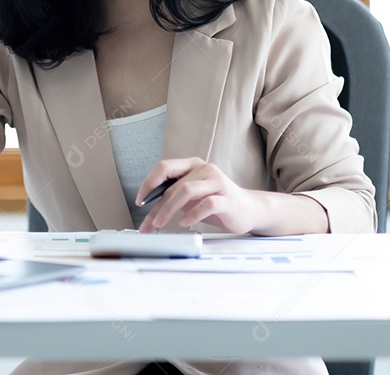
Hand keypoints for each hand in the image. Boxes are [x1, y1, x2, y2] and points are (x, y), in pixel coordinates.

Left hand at [135, 158, 263, 234]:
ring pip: (186, 191)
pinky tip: (185, 223)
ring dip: (168, 210)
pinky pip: (206, 204)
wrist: (249, 209)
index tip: (140, 201)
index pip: (164, 167)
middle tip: (147, 225)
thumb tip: (148, 210)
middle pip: (173, 186)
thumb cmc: (217, 202)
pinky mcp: (227, 198)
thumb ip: (173, 197)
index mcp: (193, 165)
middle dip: (156, 207)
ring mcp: (217, 182)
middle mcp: (205, 169)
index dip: (148, 183)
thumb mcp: (192, 197)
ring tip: (160, 224)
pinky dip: (192, 214)